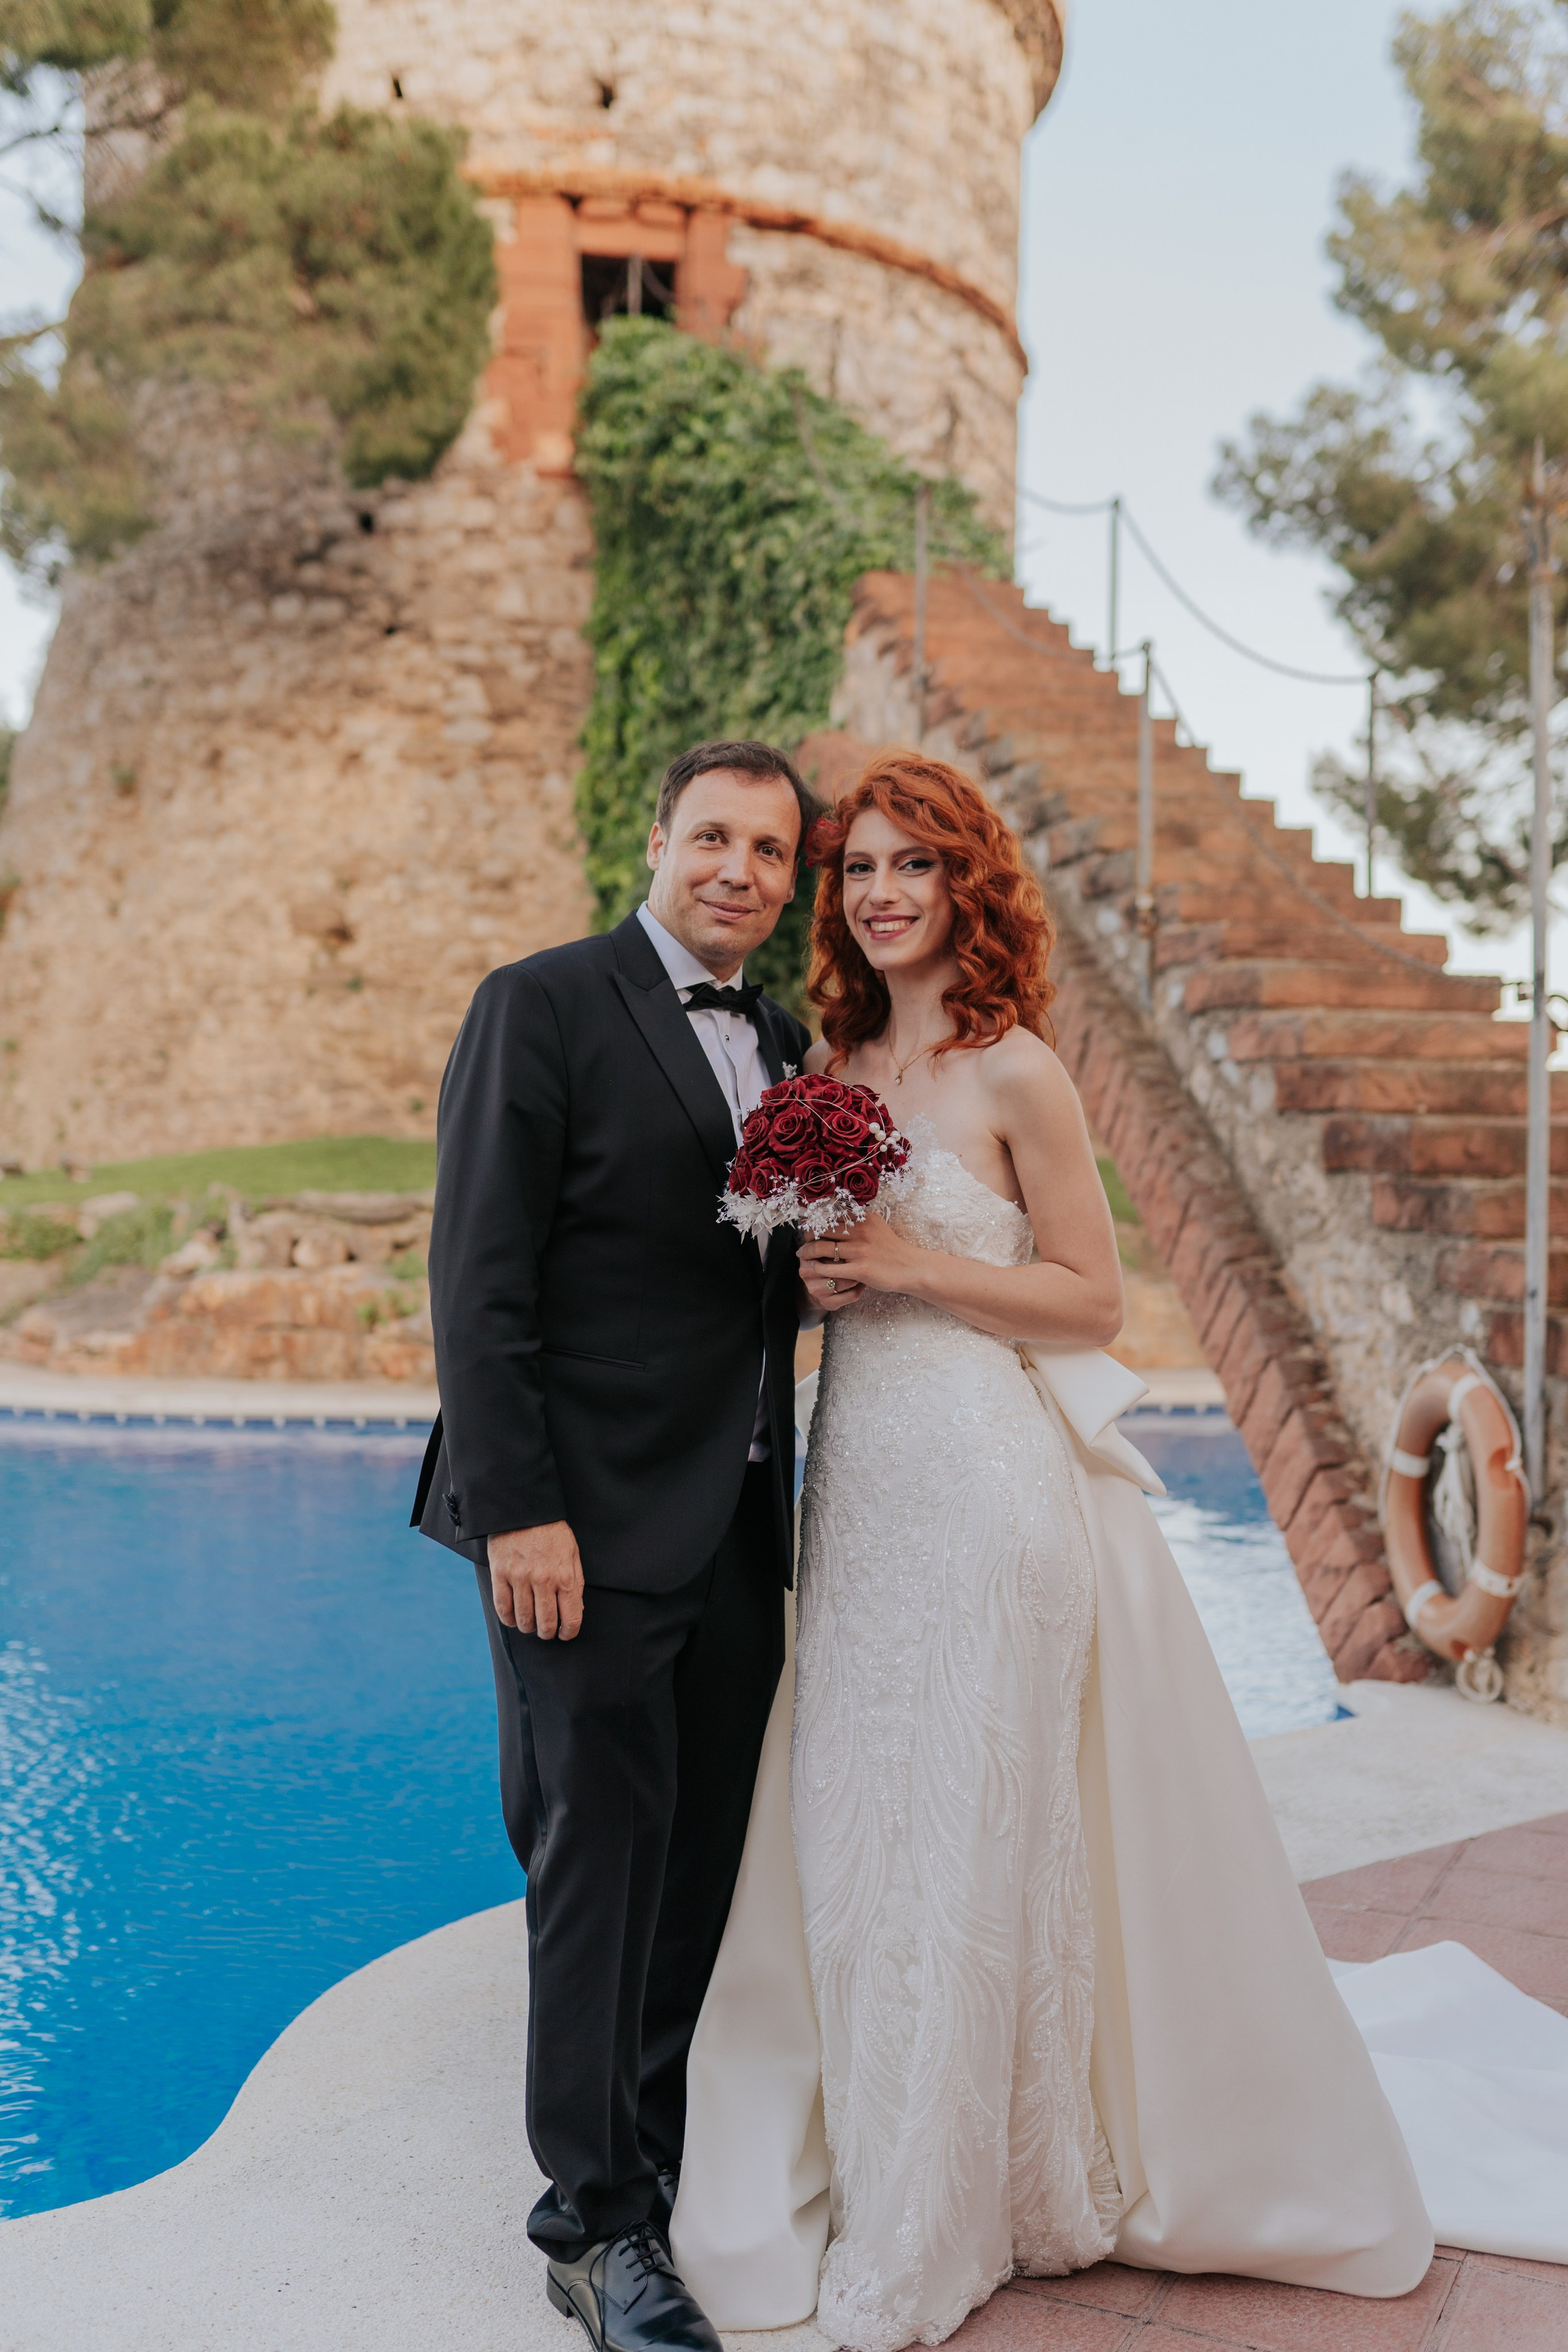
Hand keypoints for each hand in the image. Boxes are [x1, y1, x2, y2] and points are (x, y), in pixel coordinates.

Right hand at [489, 1521, 584, 1639]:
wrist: (524, 1509)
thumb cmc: (551, 1532)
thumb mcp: (572, 1554)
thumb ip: (575, 1583)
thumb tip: (576, 1611)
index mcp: (564, 1575)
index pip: (570, 1617)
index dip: (569, 1633)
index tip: (565, 1634)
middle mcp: (543, 1579)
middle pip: (545, 1623)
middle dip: (547, 1633)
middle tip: (546, 1630)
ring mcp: (519, 1577)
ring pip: (523, 1619)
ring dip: (528, 1627)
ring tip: (530, 1623)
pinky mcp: (500, 1574)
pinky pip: (502, 1607)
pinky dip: (508, 1619)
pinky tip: (513, 1618)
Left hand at [799, 1212, 919, 1303]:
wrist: (910, 1267)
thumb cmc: (892, 1248)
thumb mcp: (878, 1226)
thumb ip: (860, 1219)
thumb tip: (838, 1213)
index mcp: (864, 1218)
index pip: (832, 1215)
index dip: (816, 1221)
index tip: (807, 1226)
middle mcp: (861, 1231)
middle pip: (823, 1230)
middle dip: (809, 1236)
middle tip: (803, 1243)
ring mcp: (860, 1251)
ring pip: (822, 1248)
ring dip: (808, 1252)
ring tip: (803, 1256)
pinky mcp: (860, 1269)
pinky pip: (830, 1268)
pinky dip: (818, 1268)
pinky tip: (814, 1269)